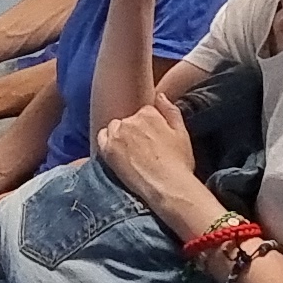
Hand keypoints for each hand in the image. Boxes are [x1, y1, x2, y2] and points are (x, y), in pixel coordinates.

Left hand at [90, 100, 210, 225]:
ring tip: (129, 155)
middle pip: (126, 120)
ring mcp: (118, 134)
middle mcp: (131, 120)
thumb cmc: (179, 163)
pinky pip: (101, 139)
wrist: (169, 187)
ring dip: (119, 137)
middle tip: (141, 151)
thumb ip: (170, 110)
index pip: (142, 113)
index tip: (151, 141)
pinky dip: (106, 144)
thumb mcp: (182, 133)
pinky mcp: (108, 149)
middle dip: (132, 132)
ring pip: (113, 129)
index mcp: (149, 113)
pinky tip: (117, 156)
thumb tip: (159, 95)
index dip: (146, 128)